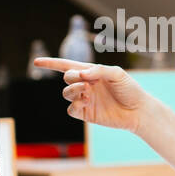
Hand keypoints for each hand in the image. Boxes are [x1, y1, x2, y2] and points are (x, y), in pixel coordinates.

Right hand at [34, 57, 150, 133]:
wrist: (138, 110)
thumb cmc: (129, 89)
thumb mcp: (117, 73)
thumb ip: (99, 70)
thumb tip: (81, 74)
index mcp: (91, 72)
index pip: (67, 66)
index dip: (51, 64)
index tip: (36, 62)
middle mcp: (86, 85)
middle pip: (66, 78)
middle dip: (72, 77)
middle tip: (85, 81)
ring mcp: (85, 100)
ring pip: (66, 94)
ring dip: (73, 90)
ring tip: (87, 91)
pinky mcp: (86, 114)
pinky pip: (71, 109)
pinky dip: (74, 104)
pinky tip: (86, 101)